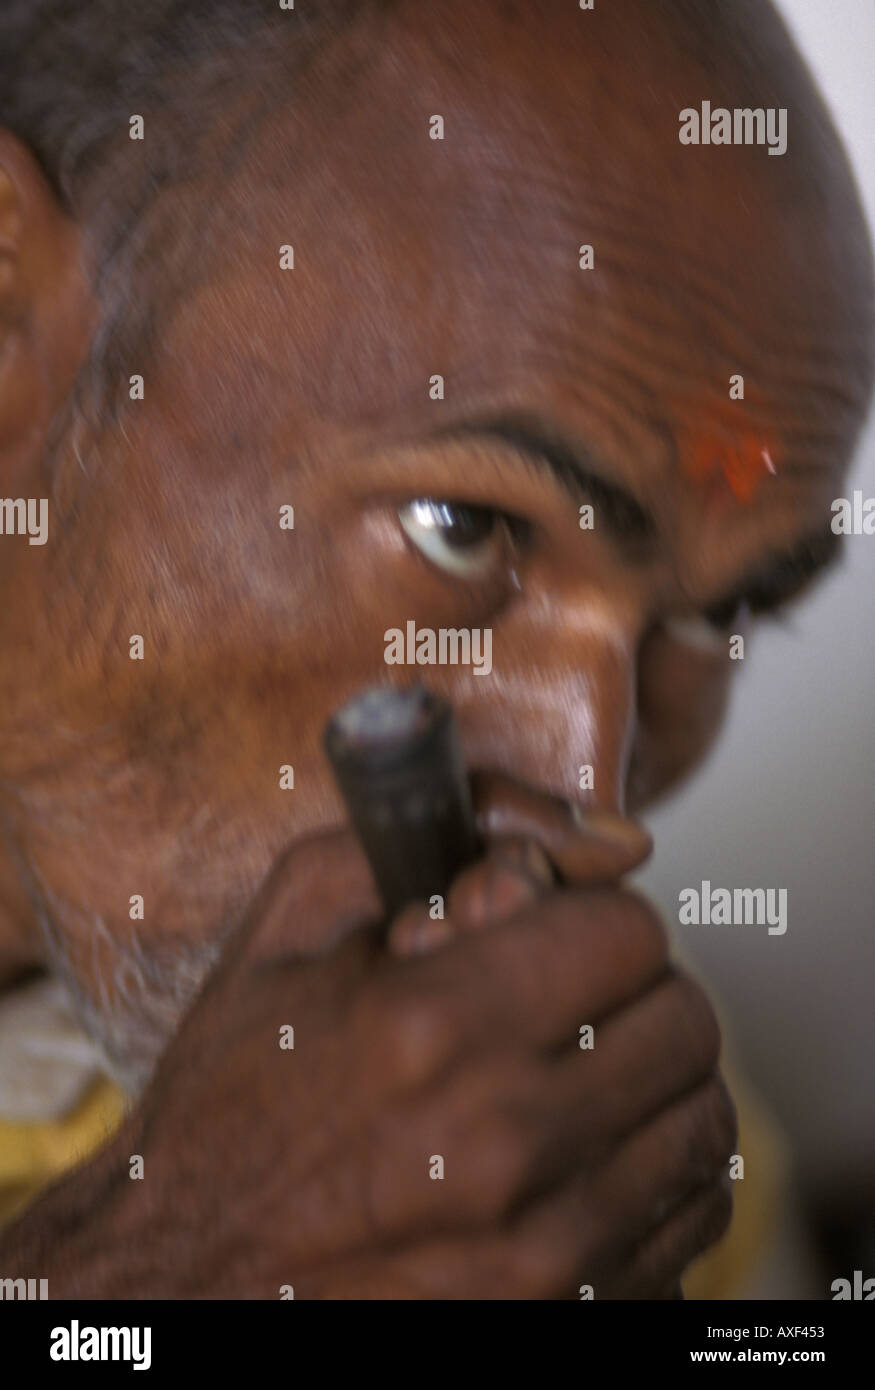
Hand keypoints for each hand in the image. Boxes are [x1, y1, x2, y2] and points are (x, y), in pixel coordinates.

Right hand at [0, 788, 733, 1298]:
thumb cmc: (229, 1100)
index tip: (549, 940)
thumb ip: (441, 838)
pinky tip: (573, 1166)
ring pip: (701, 1123)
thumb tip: (595, 835)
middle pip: (684, 1022)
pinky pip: (687, 1226)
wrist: (179, 1279)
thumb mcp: (294, 923)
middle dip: (630, 995)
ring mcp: (543, 1254)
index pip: (629, 930)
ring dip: (649, 1087)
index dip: (587, 920)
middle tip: (563, 1010)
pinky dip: (650, 1180)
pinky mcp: (563, 1321)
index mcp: (433, 1026)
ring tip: (568, 1086)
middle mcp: (501, 1144)